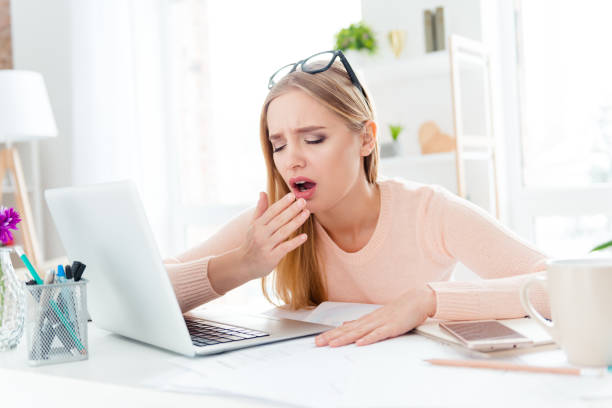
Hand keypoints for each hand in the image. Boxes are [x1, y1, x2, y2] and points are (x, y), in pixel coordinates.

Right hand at [239, 191, 309, 279]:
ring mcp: (266, 246)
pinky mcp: (271, 257)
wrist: (244, 264)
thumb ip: (260, 209)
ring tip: (306, 213)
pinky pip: (285, 247)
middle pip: (279, 220)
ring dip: (296, 222)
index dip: (282, 203)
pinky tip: (305, 236)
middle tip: (303, 201)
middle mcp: (261, 234)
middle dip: (292, 210)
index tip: (292, 195)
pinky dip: (295, 242)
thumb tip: (263, 192)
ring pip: (283, 232)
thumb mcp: (253, 225)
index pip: (271, 211)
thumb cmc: (252, 242)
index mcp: (257, 225)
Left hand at [315, 286, 436, 347]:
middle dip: (332, 337)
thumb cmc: (398, 310)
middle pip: (348, 330)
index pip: (345, 328)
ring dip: (345, 338)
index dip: (331, 334)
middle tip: (318, 343)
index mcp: (366, 319)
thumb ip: (361, 322)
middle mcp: (370, 321)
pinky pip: (378, 334)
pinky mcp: (392, 327)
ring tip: (332, 344)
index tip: (318, 340)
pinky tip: (359, 343)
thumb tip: (345, 324)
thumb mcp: (376, 316)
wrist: (416, 300)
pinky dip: (369, 339)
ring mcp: (380, 323)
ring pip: (359, 332)